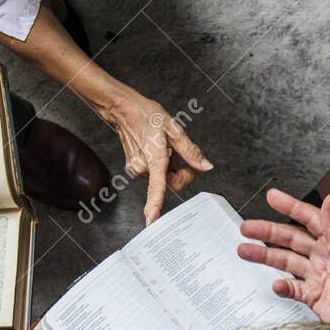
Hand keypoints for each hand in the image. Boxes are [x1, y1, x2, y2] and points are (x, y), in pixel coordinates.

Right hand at [97, 86, 212, 223]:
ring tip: (167, 147)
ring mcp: (138, 170)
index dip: (155, 204)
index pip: (156, 186)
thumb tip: (205, 166)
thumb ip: (191, 151)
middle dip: (182, 172)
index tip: (151, 219)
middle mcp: (143, 168)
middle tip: (182, 154)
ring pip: (164, 179)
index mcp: (154, 158)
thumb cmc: (147, 115)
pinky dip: (162, 165)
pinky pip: (156, 174)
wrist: (124, 110)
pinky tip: (159, 150)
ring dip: (172, 167)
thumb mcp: (174, 129)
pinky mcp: (135, 169)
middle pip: (172, 183)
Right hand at [238, 188, 329, 329]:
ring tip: (245, 250)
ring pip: (286, 261)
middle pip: (290, 239)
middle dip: (268, 232)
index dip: (290, 207)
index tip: (273, 197)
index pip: (308, 219)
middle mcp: (322, 256)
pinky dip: (282, 286)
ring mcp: (316, 275)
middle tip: (248, 227)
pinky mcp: (312, 294)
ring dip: (265, 256)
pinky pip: (292, 287)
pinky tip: (276, 285)